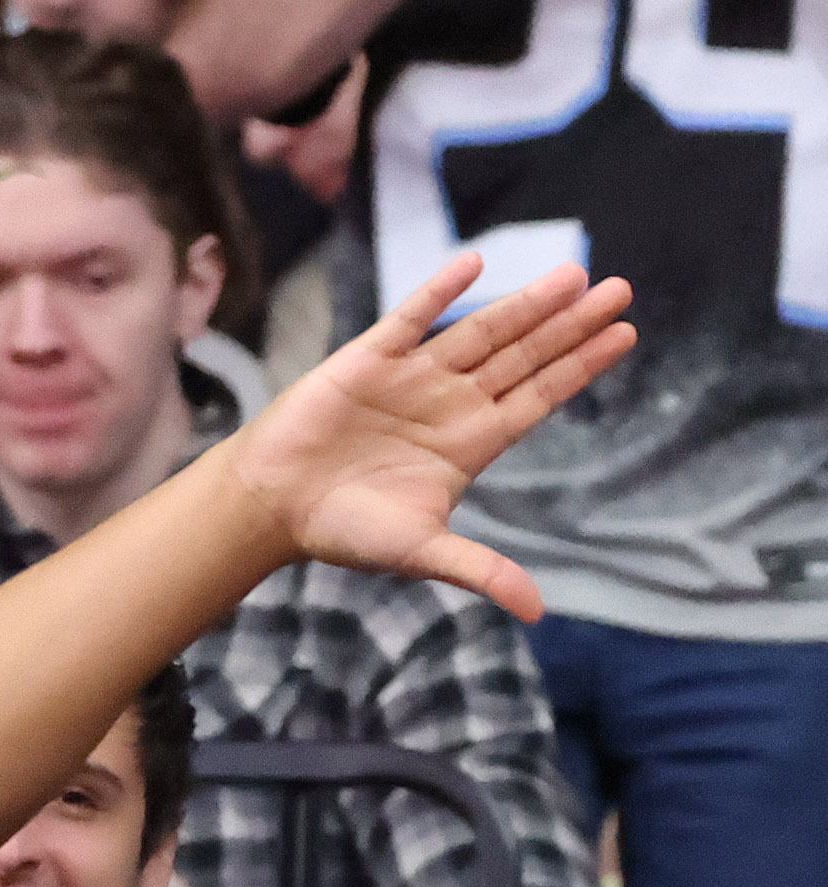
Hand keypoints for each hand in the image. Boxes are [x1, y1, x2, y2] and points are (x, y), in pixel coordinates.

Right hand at [223, 255, 634, 619]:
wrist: (272, 506)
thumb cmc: (342, 530)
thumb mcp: (420, 551)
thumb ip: (480, 570)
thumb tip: (537, 613)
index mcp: (470, 443)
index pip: (539, 396)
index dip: (581, 366)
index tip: (624, 333)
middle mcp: (450, 403)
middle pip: (524, 356)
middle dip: (571, 324)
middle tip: (620, 289)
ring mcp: (413, 378)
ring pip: (482, 332)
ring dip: (526, 304)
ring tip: (574, 274)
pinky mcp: (370, 359)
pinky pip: (412, 317)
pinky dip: (442, 291)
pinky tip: (476, 264)